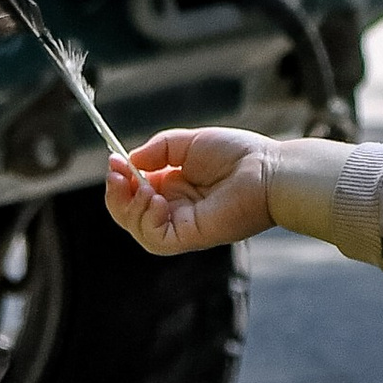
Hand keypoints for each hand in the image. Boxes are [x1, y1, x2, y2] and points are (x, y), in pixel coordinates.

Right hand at [104, 125, 277, 256]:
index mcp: (174, 186)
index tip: (114, 160)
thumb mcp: (188, 142)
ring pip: (139, 229)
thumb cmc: (238, 154)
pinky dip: (148, 221)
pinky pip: (157, 239)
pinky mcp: (191, 237)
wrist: (268, 170)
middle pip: (130, 213)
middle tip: (116, 175)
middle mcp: (176, 208)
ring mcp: (183, 224)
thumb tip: (129, 160)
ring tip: (143, 188)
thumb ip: (157, 150)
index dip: (120, 179)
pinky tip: (157, 201)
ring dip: (129, 208)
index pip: (135, 191)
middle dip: (116, 196)